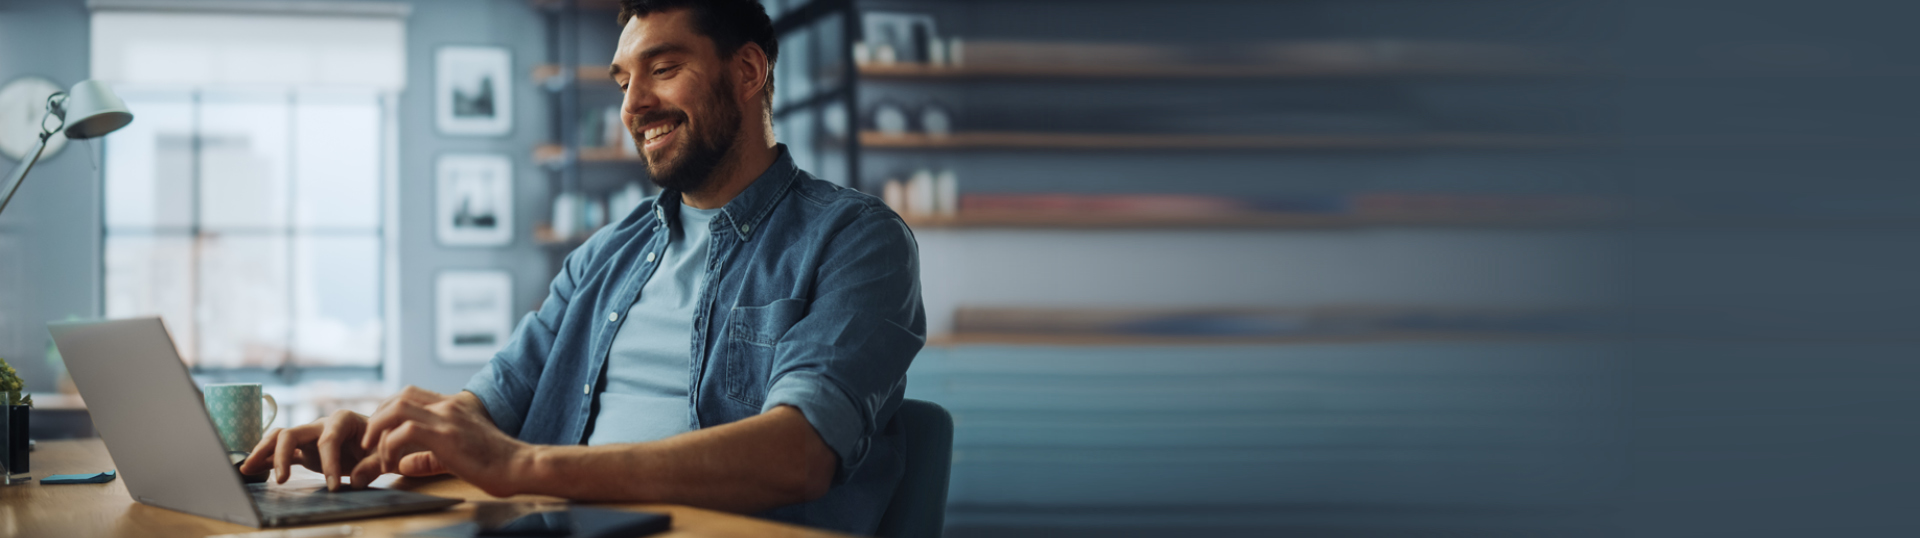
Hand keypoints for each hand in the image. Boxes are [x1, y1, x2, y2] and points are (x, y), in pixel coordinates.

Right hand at [240, 409, 378, 490]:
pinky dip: (266, 459)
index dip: (329, 463)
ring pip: (280, 439)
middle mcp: (321, 424)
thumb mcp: (385, 455)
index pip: (328, 440)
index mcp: (343, 420)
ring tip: (247, 469)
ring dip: (263, 452)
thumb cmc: (383, 445)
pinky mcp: (305, 450)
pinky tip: (251, 469)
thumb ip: (372, 466)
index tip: (334, 487)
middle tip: (281, 481)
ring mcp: (310, 436)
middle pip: (292, 433)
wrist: (380, 443)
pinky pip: (281, 451)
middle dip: (283, 455)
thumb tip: (355, 481)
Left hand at [356, 387, 528, 496]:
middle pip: (400, 396)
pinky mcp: (445, 435)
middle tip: (370, 441)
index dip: (388, 410)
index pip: (411, 394)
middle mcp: (449, 406)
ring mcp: (447, 418)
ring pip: (397, 408)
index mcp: (454, 406)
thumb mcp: (459, 454)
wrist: (519, 465)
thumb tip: (405, 464)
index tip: (380, 432)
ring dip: (377, 429)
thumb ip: (430, 456)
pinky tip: (392, 463)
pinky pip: (404, 431)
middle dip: (377, 418)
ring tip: (372, 450)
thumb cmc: (495, 463)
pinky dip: (389, 446)